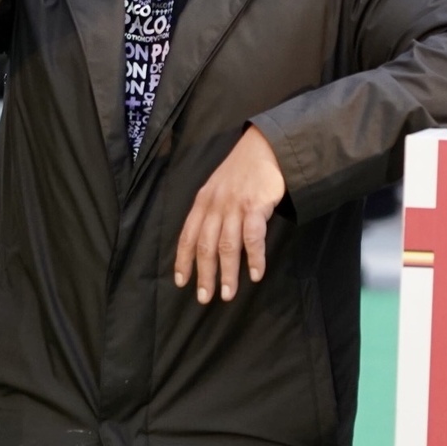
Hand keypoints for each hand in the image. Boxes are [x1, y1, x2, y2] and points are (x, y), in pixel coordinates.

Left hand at [174, 126, 285, 303]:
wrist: (264, 148)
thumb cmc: (241, 172)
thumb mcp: (216, 188)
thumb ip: (211, 212)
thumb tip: (206, 245)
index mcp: (202, 202)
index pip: (188, 235)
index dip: (183, 260)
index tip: (181, 282)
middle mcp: (215, 205)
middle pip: (205, 245)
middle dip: (204, 274)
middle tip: (205, 298)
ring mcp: (236, 206)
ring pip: (227, 245)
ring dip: (228, 272)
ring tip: (228, 294)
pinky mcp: (256, 205)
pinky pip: (254, 237)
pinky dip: (254, 258)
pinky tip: (256, 274)